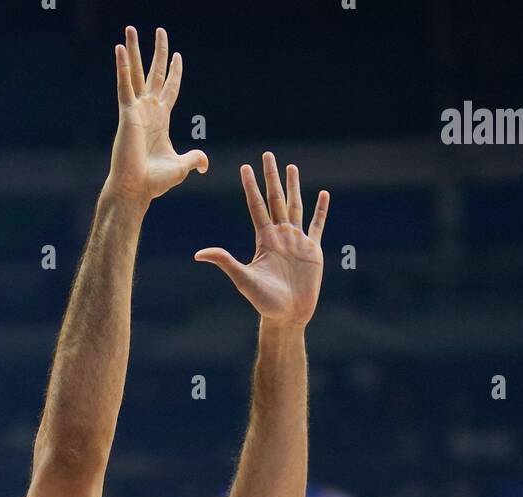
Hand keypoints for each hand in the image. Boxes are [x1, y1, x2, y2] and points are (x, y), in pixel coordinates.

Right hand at [104, 26, 207, 209]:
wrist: (136, 189)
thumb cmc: (154, 182)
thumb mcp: (180, 167)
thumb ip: (193, 159)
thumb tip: (205, 162)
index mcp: (161, 120)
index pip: (170, 89)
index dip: (174, 72)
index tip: (177, 55)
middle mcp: (148, 111)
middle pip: (154, 74)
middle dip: (158, 52)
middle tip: (160, 31)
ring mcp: (136, 110)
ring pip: (136, 73)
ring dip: (134, 50)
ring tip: (131, 29)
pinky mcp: (127, 114)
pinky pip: (124, 86)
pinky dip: (122, 67)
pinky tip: (119, 49)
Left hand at [195, 154, 328, 325]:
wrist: (287, 315)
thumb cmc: (264, 301)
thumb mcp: (243, 279)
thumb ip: (225, 262)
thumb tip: (199, 254)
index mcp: (264, 239)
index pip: (256, 206)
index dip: (250, 186)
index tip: (245, 167)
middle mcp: (280, 235)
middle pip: (275, 199)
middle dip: (271, 177)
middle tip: (267, 155)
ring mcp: (297, 241)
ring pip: (295, 206)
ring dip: (294, 187)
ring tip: (292, 167)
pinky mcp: (313, 250)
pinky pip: (317, 226)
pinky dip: (321, 210)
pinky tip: (323, 195)